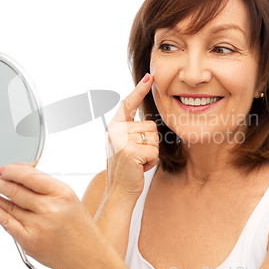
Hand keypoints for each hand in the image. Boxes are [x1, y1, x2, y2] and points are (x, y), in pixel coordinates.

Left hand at [0, 163, 108, 268]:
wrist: (87, 254)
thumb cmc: (78, 226)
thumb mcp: (68, 198)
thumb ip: (45, 186)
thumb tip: (19, 175)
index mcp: (62, 193)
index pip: (29, 176)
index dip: (11, 170)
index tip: (3, 169)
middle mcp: (50, 208)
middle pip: (15, 189)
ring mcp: (38, 225)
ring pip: (8, 205)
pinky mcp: (29, 241)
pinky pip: (6, 222)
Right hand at [105, 73, 158, 198]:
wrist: (119, 191)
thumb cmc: (127, 169)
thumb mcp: (125, 144)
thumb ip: (131, 129)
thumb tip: (142, 116)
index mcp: (114, 127)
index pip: (128, 104)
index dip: (140, 90)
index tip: (149, 77)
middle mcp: (115, 130)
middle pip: (150, 126)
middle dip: (150, 143)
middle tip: (137, 156)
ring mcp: (121, 140)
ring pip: (154, 138)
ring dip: (151, 153)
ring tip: (138, 162)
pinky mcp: (129, 151)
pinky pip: (154, 151)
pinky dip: (151, 162)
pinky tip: (140, 167)